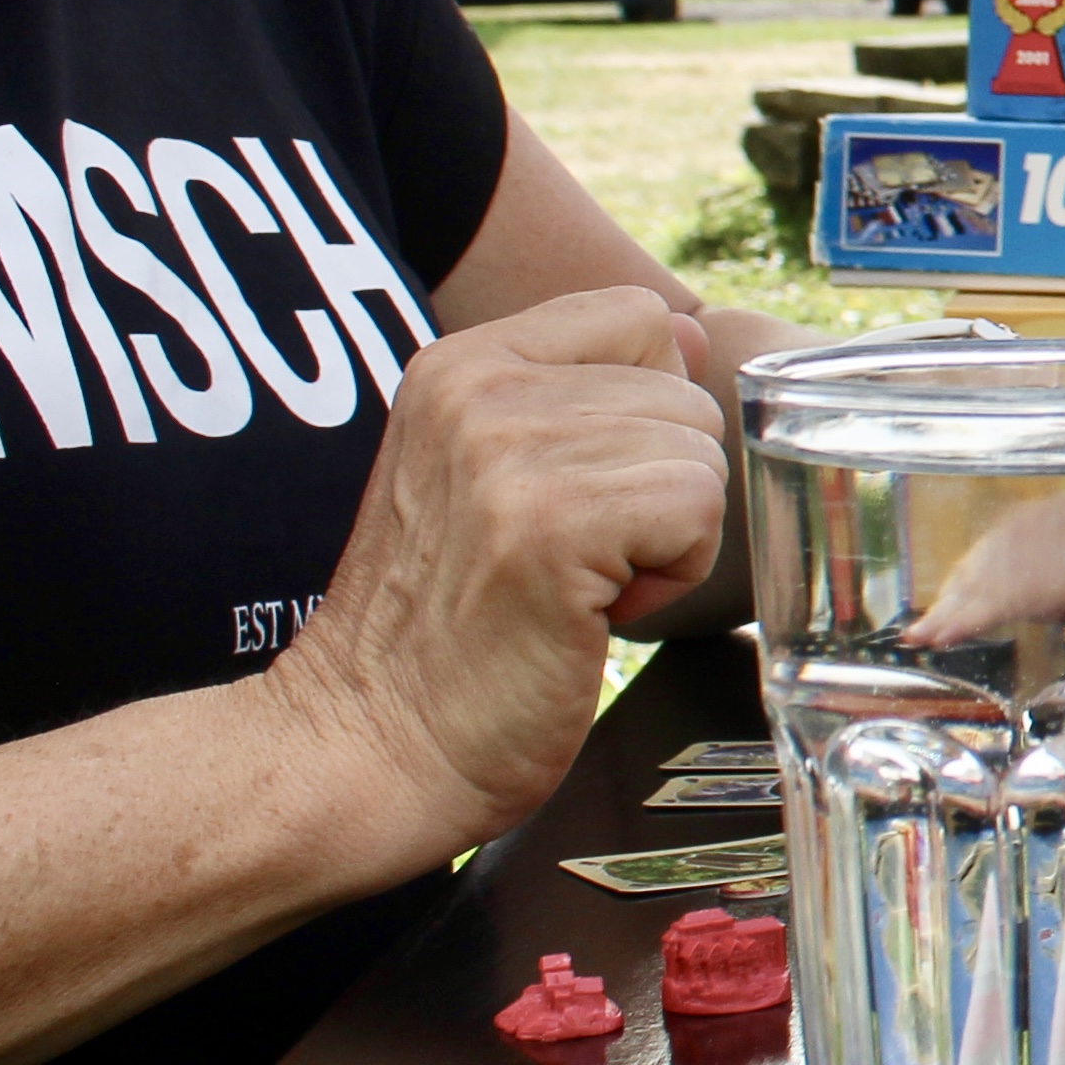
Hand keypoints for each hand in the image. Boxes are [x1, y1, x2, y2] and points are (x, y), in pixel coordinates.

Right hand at [273, 287, 728, 857]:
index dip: (647, 411)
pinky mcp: (550, 523)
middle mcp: (478, 387)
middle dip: (659, 491)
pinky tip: (592, 614)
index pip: (637, 315)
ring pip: (699, 454)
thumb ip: (586, 397)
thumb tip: (692, 336)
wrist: (365, 749)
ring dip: (665, 541)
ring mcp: (508, 451)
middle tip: (570, 563)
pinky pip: (697, 508)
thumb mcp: (497, 480)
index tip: (583, 493)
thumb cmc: (447, 634)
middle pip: (683, 395)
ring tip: (573, 591)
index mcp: (459, 364)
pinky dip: (672, 576)